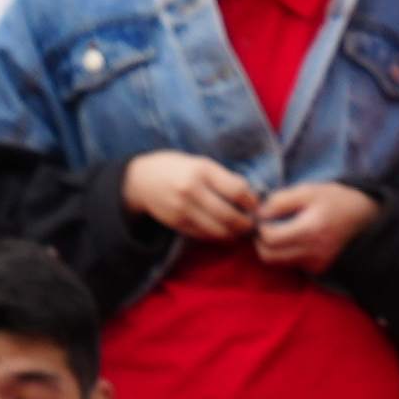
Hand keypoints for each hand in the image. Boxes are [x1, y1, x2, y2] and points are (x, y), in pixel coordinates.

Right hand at [121, 148, 264, 242]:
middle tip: (253, 223)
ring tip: (241, 229)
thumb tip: (251, 196)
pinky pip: (204, 235)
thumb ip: (224, 178)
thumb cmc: (178, 168)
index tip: (256, 205)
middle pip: (229, 215)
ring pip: (218, 230)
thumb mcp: (201, 163)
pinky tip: (223, 231)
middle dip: (246, 223)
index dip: (252, 202)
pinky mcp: (177, 224)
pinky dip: (218, 236)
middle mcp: (191, 190)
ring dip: (234, 233)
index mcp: (201, 170)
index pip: (237, 191)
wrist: (142, 179)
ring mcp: (182, 209)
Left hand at [245, 180, 374, 271]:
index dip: (260, 227)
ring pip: (278, 262)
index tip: (264, 216)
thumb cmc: (336, 200)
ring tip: (279, 231)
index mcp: (310, 230)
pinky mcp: (318, 268)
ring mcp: (316, 263)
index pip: (270, 238)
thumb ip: (280, 201)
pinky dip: (287, 253)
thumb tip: (259, 214)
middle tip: (266, 227)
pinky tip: (295, 238)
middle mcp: (312, 252)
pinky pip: (292, 263)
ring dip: (272, 248)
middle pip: (269, 256)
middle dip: (261, 242)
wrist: (366, 218)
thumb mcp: (308, 191)